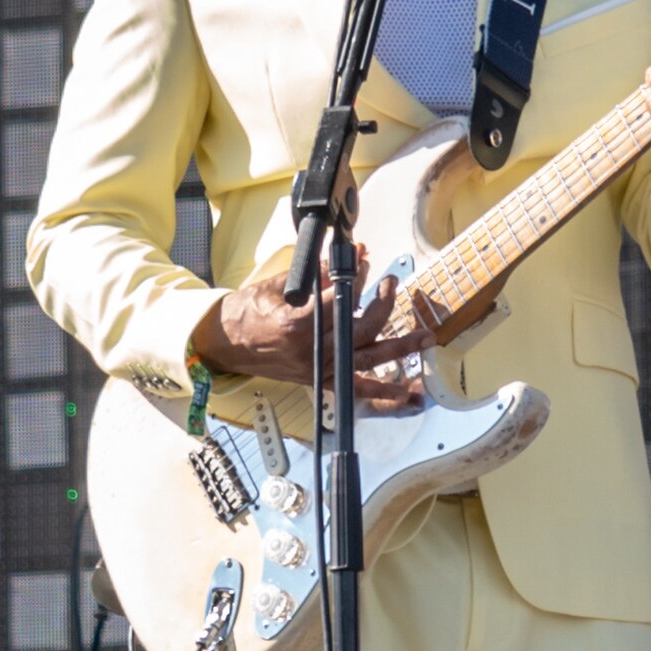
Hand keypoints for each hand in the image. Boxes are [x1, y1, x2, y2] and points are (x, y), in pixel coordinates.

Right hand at [192, 246, 434, 411]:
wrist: (225, 344)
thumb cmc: (248, 312)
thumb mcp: (279, 285)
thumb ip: (317, 273)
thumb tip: (349, 255)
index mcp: (297, 323)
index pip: (340, 298)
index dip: (357, 277)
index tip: (365, 262)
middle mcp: (311, 350)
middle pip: (361, 328)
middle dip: (382, 303)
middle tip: (390, 284)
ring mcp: (318, 369)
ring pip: (368, 358)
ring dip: (401, 348)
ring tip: (426, 337)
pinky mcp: (319, 381)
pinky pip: (359, 391)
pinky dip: (386, 395)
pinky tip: (410, 395)